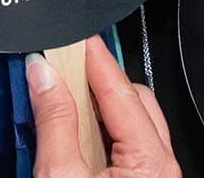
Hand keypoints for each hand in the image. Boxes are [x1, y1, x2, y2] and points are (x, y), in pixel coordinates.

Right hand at [30, 37, 178, 177]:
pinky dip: (99, 131)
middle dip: (96, 81)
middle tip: (62, 67)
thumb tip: (44, 76)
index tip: (76, 39)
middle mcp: (159, 168)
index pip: (122, 91)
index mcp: (150, 162)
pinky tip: (72, 129)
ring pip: (129, 123)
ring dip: (96, 107)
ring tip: (62, 96)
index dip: (95, 59)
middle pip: (132, 101)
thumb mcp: (59, 175)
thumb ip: (53, 122)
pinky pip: (125, 146)